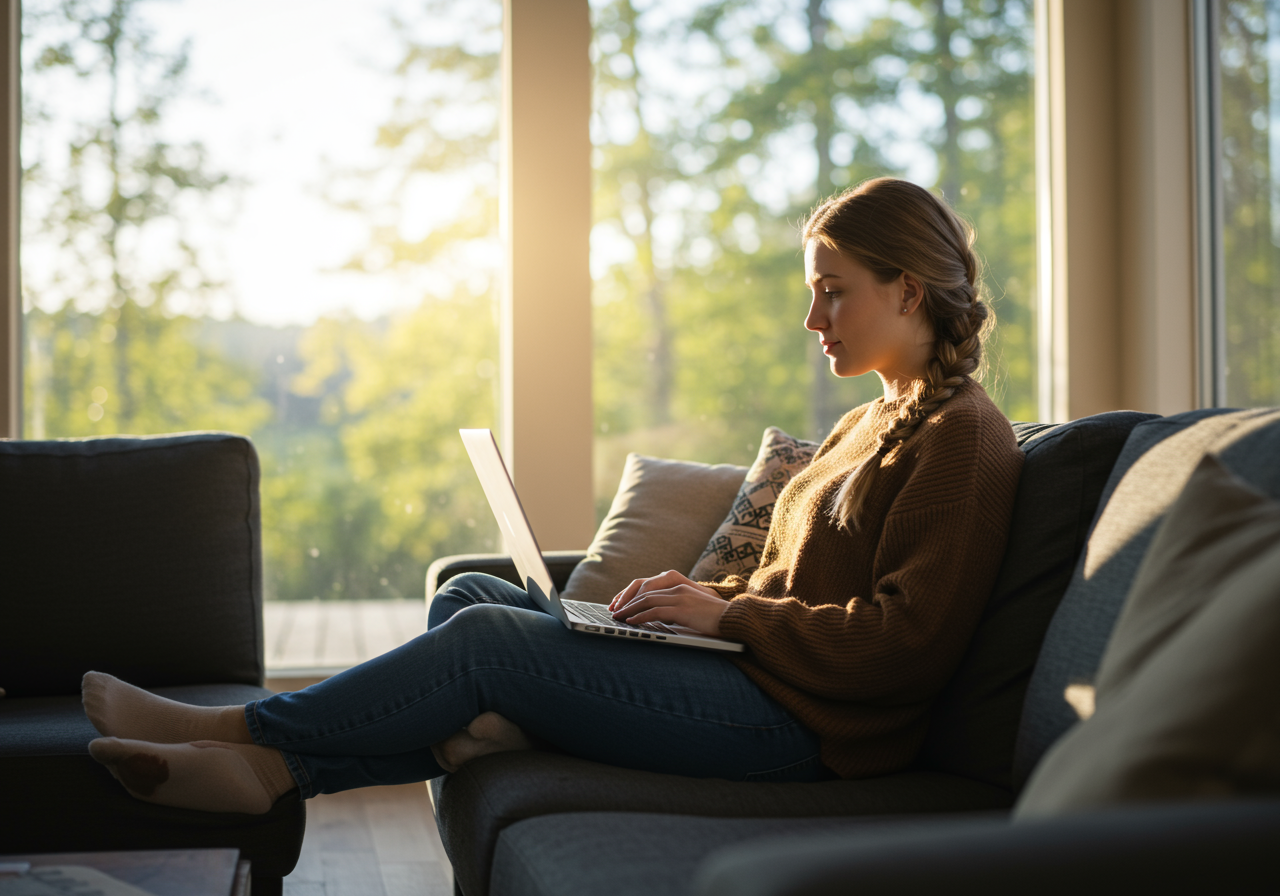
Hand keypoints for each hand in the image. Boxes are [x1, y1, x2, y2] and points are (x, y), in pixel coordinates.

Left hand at [608, 570, 727, 635]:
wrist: (735, 619)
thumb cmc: (715, 618)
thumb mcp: (692, 609)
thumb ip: (675, 608)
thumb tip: (657, 616)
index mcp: (679, 584)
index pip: (648, 585)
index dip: (631, 594)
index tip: (620, 604)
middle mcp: (678, 587)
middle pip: (644, 590)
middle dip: (626, 601)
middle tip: (614, 611)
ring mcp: (680, 596)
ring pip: (646, 600)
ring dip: (629, 609)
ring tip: (618, 618)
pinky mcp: (682, 609)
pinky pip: (655, 611)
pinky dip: (640, 616)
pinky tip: (631, 622)